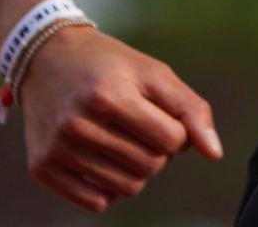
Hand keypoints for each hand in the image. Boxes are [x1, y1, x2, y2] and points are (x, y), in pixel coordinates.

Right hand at [18, 25, 222, 213]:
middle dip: (158, 151)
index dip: (178, 132)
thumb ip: (190, 109)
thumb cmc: (110, 65)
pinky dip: (110, 186)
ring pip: (127, 188)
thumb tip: (215, 153)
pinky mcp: (42, 167)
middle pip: (150, 167)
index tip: (165, 116)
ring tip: (125, 140)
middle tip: (143, 127)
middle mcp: (80, 124)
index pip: (172, 140)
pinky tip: (104, 157)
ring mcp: (58, 148)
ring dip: (137, 169)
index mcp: (111, 95)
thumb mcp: (153, 73)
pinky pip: (97, 202)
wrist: (47, 57)